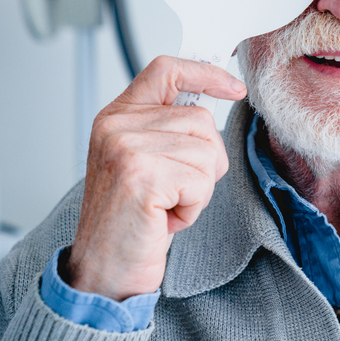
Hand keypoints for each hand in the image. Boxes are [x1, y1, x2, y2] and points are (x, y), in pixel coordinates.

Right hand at [63, 56, 246, 300]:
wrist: (105, 270)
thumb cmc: (132, 219)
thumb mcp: (146, 161)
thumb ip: (170, 127)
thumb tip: (217, 96)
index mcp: (117, 116)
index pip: (166, 70)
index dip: (206, 73)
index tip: (234, 88)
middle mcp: (116, 127)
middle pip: (201, 119)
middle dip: (205, 161)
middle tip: (175, 190)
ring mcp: (126, 149)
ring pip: (206, 151)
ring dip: (200, 188)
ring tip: (167, 204)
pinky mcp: (142, 177)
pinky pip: (201, 181)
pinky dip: (194, 207)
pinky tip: (165, 218)